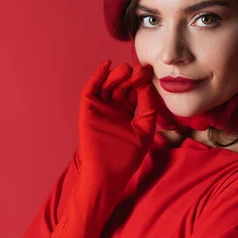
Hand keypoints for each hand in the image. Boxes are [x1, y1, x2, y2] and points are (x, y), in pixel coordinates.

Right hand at [78, 59, 157, 193]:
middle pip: (122, 86)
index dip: (141, 81)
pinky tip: (107, 65)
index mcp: (127, 113)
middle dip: (130, 77)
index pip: (134, 91)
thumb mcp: (145, 129)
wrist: (109, 173)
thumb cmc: (128, 156)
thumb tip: (147, 85)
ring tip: (126, 70)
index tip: (148, 72)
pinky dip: (97, 76)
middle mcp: (113, 109)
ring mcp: (100, 109)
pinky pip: (91, 89)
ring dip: (117, 75)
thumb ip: (148, 107)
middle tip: (139, 70)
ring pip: (107, 85)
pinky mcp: (88, 110)